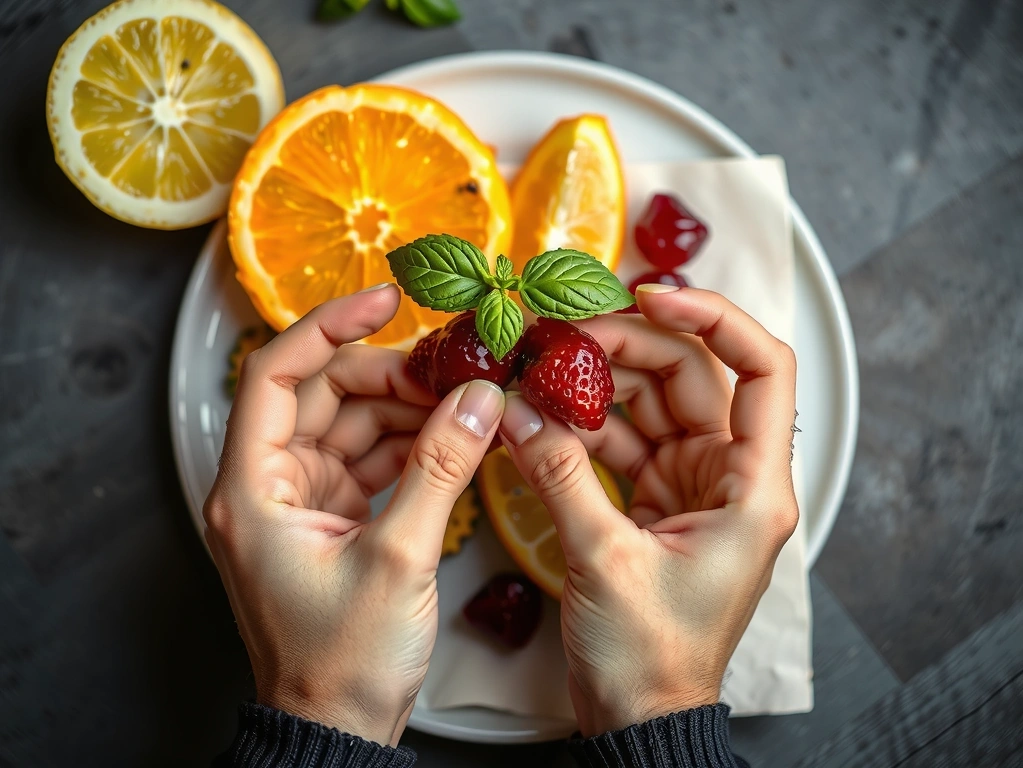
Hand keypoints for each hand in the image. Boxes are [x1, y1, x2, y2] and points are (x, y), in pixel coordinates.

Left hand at [203, 284, 505, 745]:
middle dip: (388, 376)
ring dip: (405, 410)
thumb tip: (480, 400)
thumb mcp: (399, 557)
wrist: (336, 729)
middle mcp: (268, 486)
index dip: (327, 326)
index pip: (275, 373)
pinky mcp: (330, 521)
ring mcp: (300, 502)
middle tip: (453, 371)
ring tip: (464, 403)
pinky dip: (408, 446)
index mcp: (254, 488)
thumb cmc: (343, 661)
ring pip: (349, 425)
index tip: (385, 298)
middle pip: (322, 396)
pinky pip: (368, 461)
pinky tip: (451, 439)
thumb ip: (440, 469)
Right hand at [497, 285, 797, 735]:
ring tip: (541, 367)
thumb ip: (560, 477)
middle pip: (690, 376)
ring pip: (651, 404)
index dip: (715, 318)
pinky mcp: (656, 501)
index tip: (653, 296)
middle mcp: (730, 477)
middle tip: (561, 337)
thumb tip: (517, 411)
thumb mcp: (604, 559)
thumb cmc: (651, 657)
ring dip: (597, 383)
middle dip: (627, 347)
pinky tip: (540, 415)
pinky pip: (621, 443)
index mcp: (753, 488)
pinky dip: (582, 427)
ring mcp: (691, 486)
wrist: (642, 717)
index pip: (762, 368)